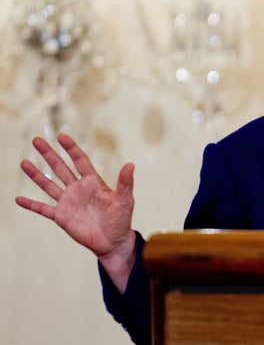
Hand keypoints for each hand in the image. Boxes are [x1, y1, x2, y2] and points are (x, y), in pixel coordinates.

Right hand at [16, 133, 136, 290]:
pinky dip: (31, 205)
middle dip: (49, 154)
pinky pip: (43, 209)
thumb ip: (125, 183)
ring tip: (24, 162)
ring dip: (36, 175)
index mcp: (93, 182)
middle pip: (61, 168)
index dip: (71, 149)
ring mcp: (68, 202)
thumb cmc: (121, 219)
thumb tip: (131, 164)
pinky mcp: (61, 216)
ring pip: (49, 185)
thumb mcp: (125, 200)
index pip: (80, 161)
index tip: (61, 136)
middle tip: (36, 140)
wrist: (113, 241)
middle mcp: (78, 189)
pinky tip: (18, 199)